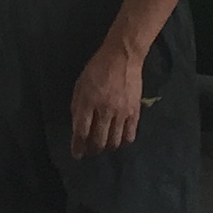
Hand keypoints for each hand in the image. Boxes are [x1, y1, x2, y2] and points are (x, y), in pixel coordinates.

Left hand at [70, 40, 145, 156]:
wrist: (122, 58)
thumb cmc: (97, 69)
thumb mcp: (80, 84)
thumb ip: (77, 106)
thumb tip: (77, 126)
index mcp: (87, 101)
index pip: (81, 131)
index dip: (78, 146)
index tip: (77, 154)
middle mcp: (104, 110)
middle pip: (98, 140)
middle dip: (92, 150)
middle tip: (90, 151)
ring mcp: (121, 112)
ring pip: (114, 141)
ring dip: (107, 147)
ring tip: (104, 146)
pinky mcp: (135, 112)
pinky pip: (130, 135)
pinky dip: (123, 141)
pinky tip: (119, 139)